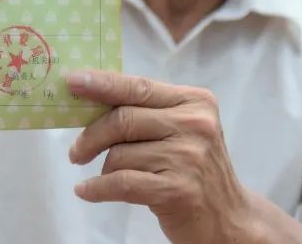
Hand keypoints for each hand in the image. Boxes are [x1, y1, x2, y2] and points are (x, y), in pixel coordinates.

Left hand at [67, 70, 255, 243]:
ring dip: (104, 168)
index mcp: (195, 101)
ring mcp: (189, 157)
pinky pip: (121, 183)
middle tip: (76, 152)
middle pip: (122, 119)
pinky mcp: (178, 190)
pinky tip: (87, 191)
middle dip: (91, 136)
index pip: (138, 86)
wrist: (230, 219)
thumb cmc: (194, 170)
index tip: (72, 82)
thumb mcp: (180, 130)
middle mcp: (195, 125)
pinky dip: (98, 188)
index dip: (101, 83)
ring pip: (120, 154)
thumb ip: (145, 111)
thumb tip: (89, 97)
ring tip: (109, 177)